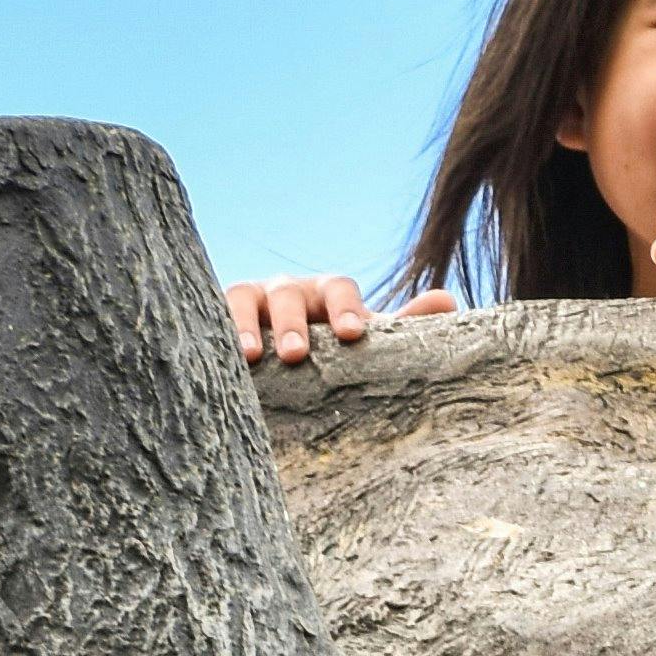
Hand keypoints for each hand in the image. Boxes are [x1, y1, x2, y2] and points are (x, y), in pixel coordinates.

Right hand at [225, 278, 455, 366]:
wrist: (287, 369)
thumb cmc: (334, 352)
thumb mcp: (368, 342)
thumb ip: (404, 326)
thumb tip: (446, 300)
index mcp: (328, 292)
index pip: (338, 287)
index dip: (345, 307)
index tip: (352, 335)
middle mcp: (287, 290)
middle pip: (288, 293)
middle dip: (294, 322)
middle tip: (298, 354)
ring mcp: (249, 301)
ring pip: (243, 299)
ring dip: (247, 325)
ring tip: (253, 357)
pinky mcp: (216, 318)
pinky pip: (210, 317)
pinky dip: (214, 332)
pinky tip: (218, 357)